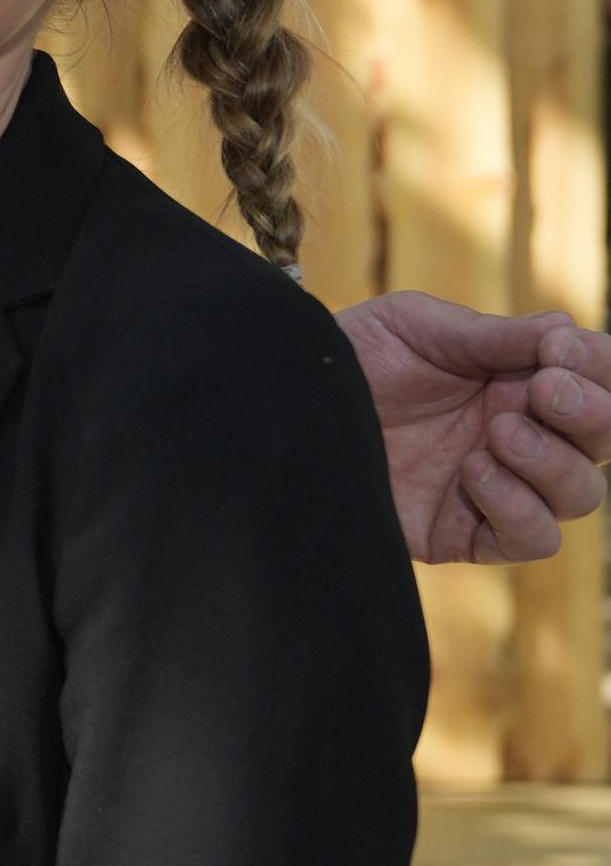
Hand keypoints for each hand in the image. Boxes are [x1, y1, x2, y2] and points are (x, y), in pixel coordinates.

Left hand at [337, 292, 610, 562]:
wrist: (286, 406)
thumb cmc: (352, 357)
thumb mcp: (418, 327)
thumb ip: (494, 335)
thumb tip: (567, 331)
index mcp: (521, 380)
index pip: (602, 382)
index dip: (603, 369)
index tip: (562, 351)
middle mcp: (522, 435)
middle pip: (603, 440)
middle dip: (592, 413)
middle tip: (544, 389)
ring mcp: (499, 487)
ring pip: (580, 494)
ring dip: (553, 461)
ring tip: (497, 432)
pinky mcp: (466, 533)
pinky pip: (533, 538)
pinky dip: (519, 507)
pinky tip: (474, 471)